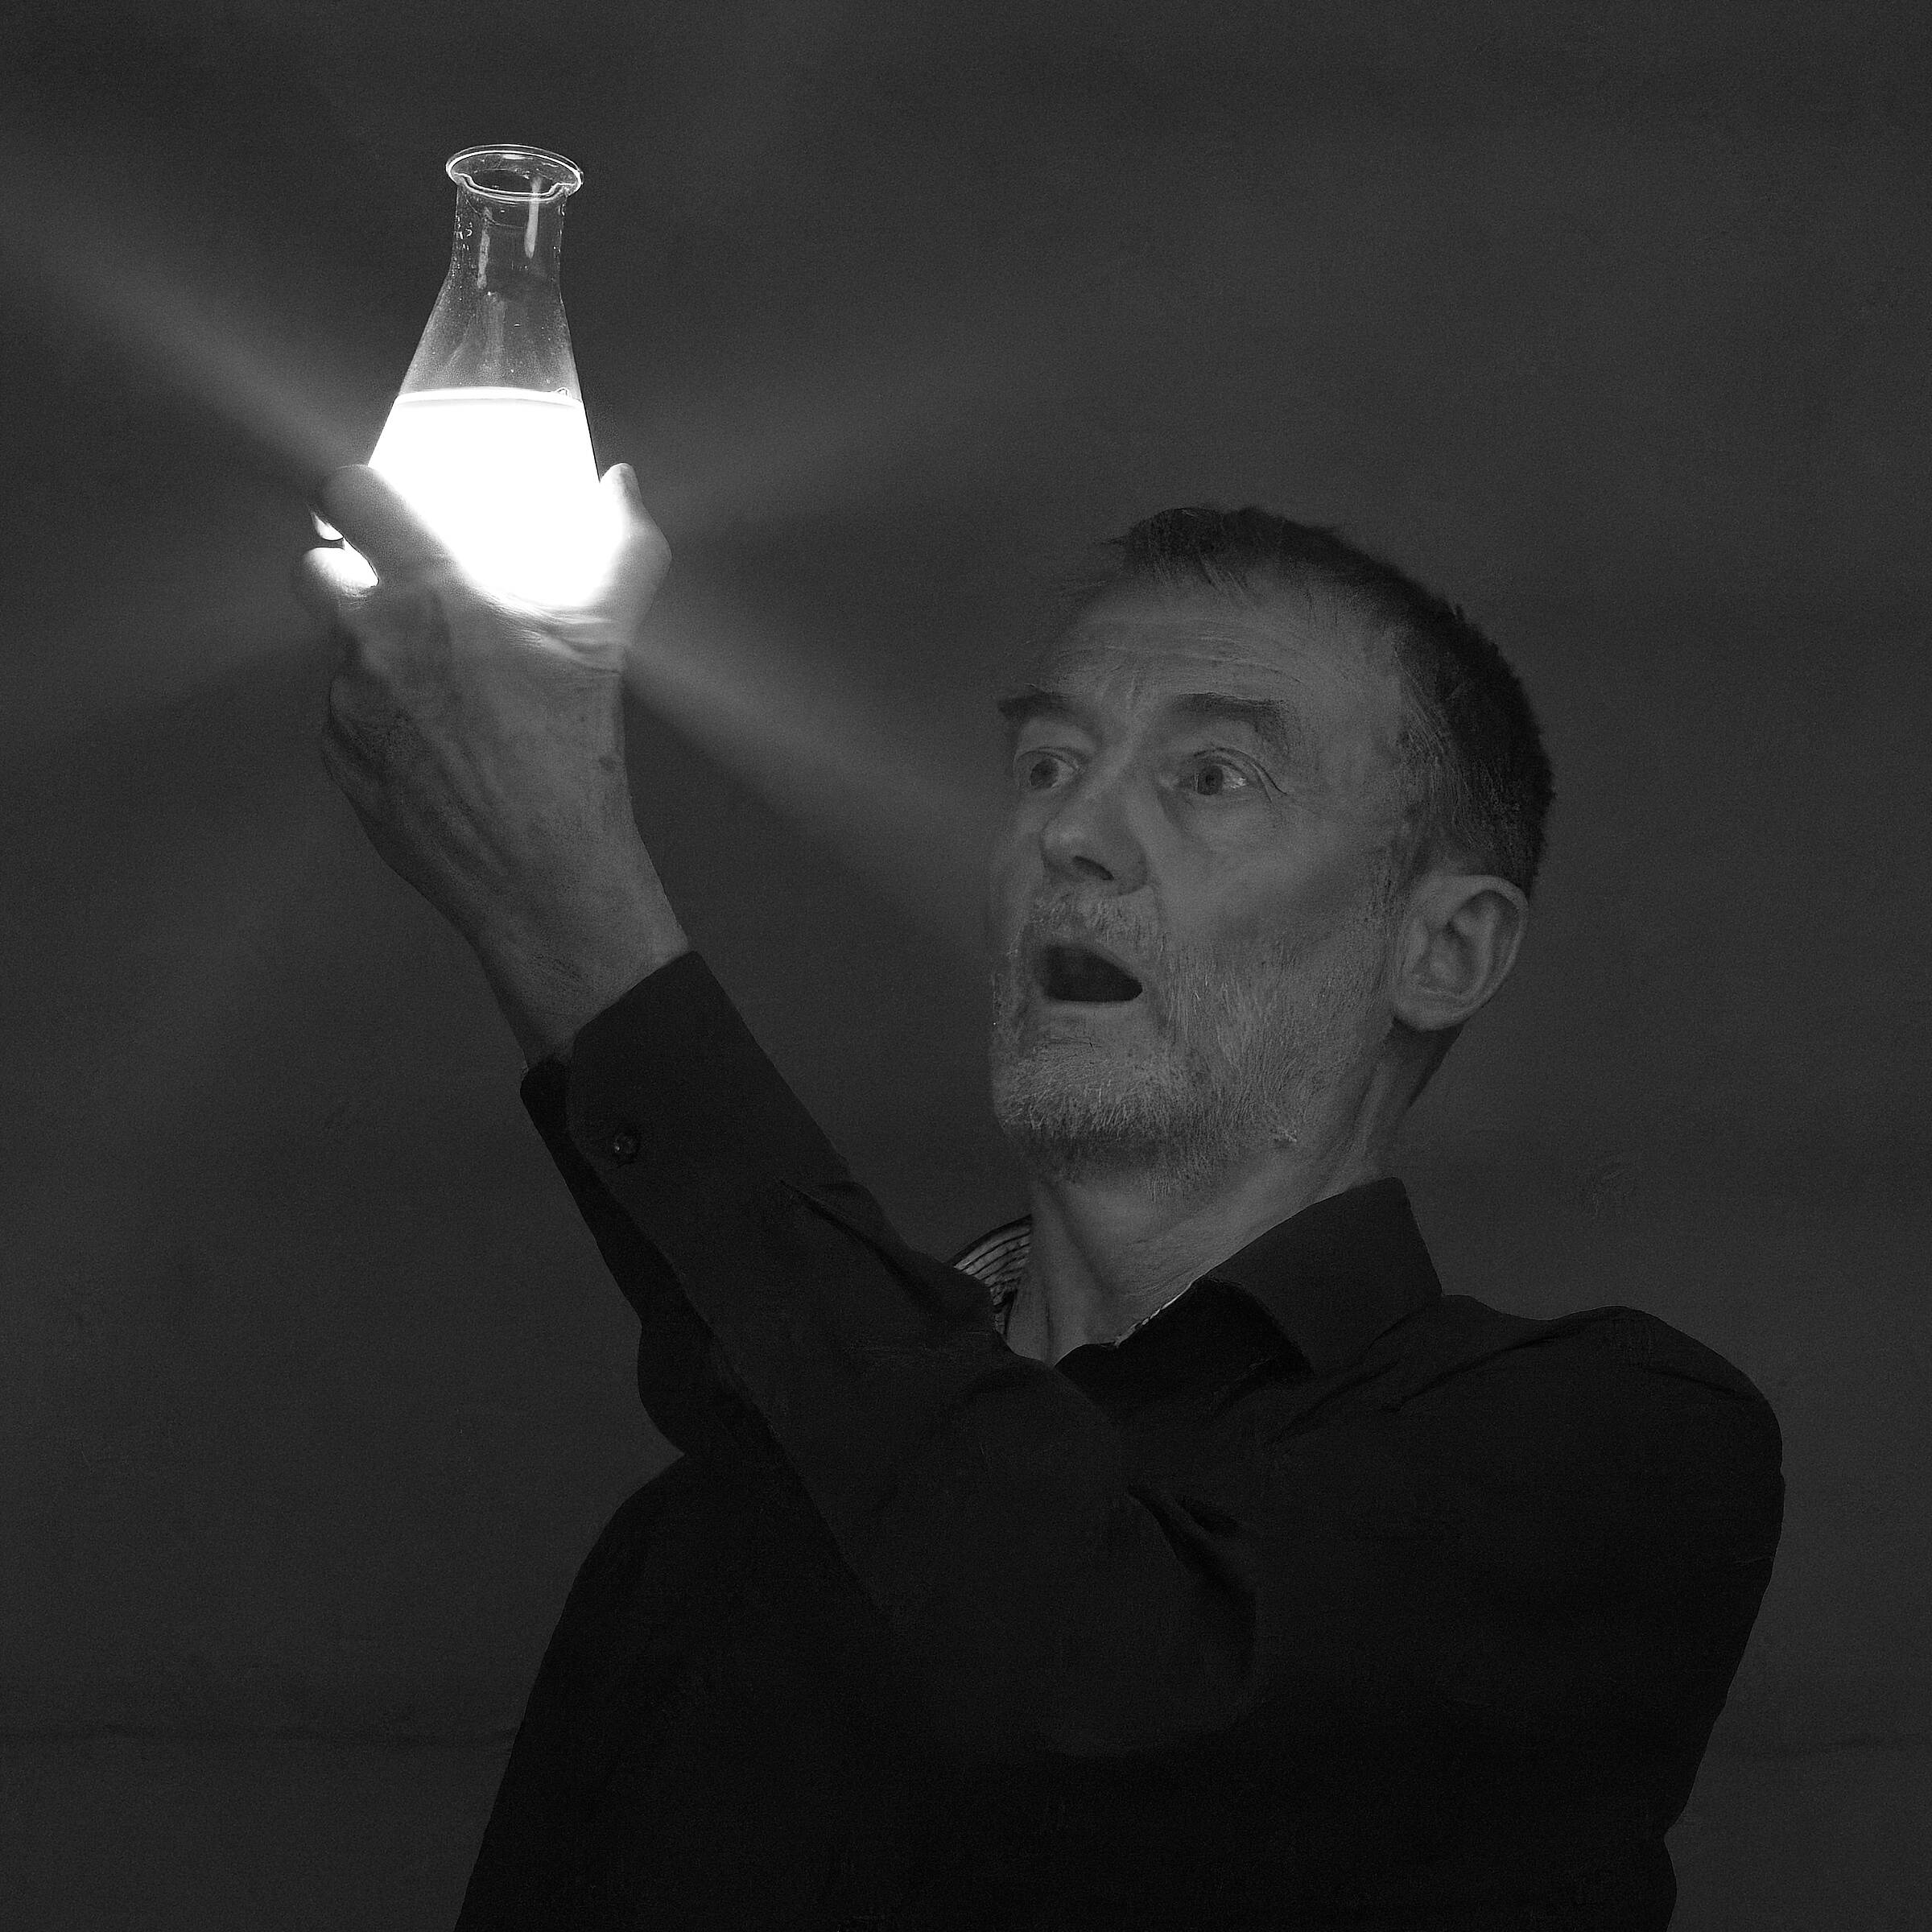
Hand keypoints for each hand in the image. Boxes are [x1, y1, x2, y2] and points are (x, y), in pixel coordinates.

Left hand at [293, 461, 689, 1062]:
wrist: (541, 871)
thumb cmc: (570, 755)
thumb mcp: (604, 640)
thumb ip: (617, 550)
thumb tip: (622, 489)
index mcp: (429, 596)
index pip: (347, 496)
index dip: (353, 491)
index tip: (371, 505)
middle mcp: (370, 644)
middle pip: (313, 570)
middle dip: (347, 572)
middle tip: (398, 594)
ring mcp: (345, 708)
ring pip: (333, 654)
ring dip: (369, 655)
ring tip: (439, 687)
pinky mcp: (340, 765)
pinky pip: (340, 723)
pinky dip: (374, 722)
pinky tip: (431, 744)